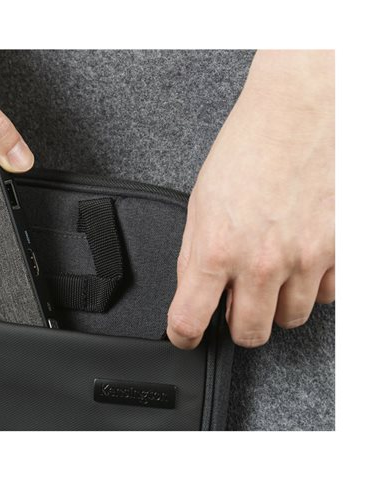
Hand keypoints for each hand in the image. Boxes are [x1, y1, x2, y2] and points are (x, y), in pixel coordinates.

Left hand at [166, 50, 334, 348]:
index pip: (190, 319)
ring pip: (290, 319)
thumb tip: (193, 290)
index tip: (186, 335)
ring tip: (270, 276)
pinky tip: (302, 262)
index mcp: (216, 248)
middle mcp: (261, 262)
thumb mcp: (201, 202)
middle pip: (250, 333)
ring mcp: (306, 259)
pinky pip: (327, 296)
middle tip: (235, 307)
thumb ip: (196, 252)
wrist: (301, 112)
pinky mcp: (341, 251)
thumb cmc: (249, 148)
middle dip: (238, 325)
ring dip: (276, 305)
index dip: (184, 335)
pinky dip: (312, 287)